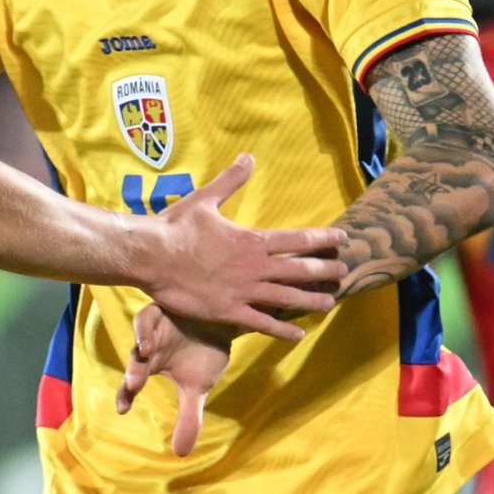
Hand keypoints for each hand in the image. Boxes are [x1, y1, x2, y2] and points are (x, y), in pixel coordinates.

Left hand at [115, 307, 231, 456]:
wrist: (225, 322)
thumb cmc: (205, 354)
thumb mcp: (198, 389)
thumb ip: (189, 418)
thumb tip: (182, 454)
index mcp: (153, 366)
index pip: (132, 383)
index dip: (125, 395)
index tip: (122, 409)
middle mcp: (149, 348)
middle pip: (134, 362)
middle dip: (133, 374)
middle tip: (133, 386)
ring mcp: (154, 327)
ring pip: (139, 338)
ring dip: (139, 346)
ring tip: (144, 356)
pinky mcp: (162, 309)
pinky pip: (147, 317)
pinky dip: (146, 328)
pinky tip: (150, 340)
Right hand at [137, 155, 344, 340]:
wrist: (151, 256)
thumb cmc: (176, 227)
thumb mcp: (206, 199)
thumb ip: (231, 180)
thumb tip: (248, 157)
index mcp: (252, 240)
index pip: (297, 240)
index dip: (323, 240)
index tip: (342, 239)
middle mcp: (254, 267)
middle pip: (300, 270)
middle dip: (325, 271)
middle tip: (343, 272)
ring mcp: (243, 292)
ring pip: (287, 299)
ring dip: (311, 301)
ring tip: (330, 303)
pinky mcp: (228, 312)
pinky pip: (262, 323)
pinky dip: (282, 330)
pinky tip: (298, 335)